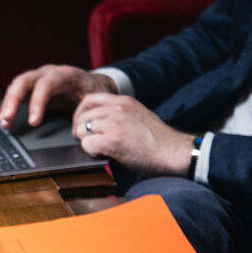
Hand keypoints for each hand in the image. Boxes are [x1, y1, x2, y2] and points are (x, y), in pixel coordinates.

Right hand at [0, 64, 116, 128]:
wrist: (92, 84)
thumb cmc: (93, 93)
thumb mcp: (95, 100)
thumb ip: (85, 111)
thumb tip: (76, 130)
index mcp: (65, 75)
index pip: (46, 84)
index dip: (37, 102)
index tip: (33, 123)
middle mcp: (48, 73)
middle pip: (24, 81)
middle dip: (13, 100)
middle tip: (7, 120)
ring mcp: (37, 79)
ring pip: (16, 86)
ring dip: (8, 105)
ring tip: (4, 123)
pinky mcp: (31, 88)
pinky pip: (16, 93)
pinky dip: (9, 107)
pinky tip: (5, 120)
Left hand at [72, 93, 191, 174]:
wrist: (172, 151)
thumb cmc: (157, 139)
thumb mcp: (137, 115)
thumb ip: (118, 113)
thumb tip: (96, 120)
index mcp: (124, 100)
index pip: (89, 99)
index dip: (81, 113)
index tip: (81, 125)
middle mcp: (118, 108)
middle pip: (82, 114)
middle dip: (79, 129)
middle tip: (86, 140)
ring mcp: (115, 123)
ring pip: (82, 129)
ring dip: (87, 141)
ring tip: (101, 148)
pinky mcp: (112, 140)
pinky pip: (87, 144)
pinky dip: (92, 152)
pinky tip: (104, 154)